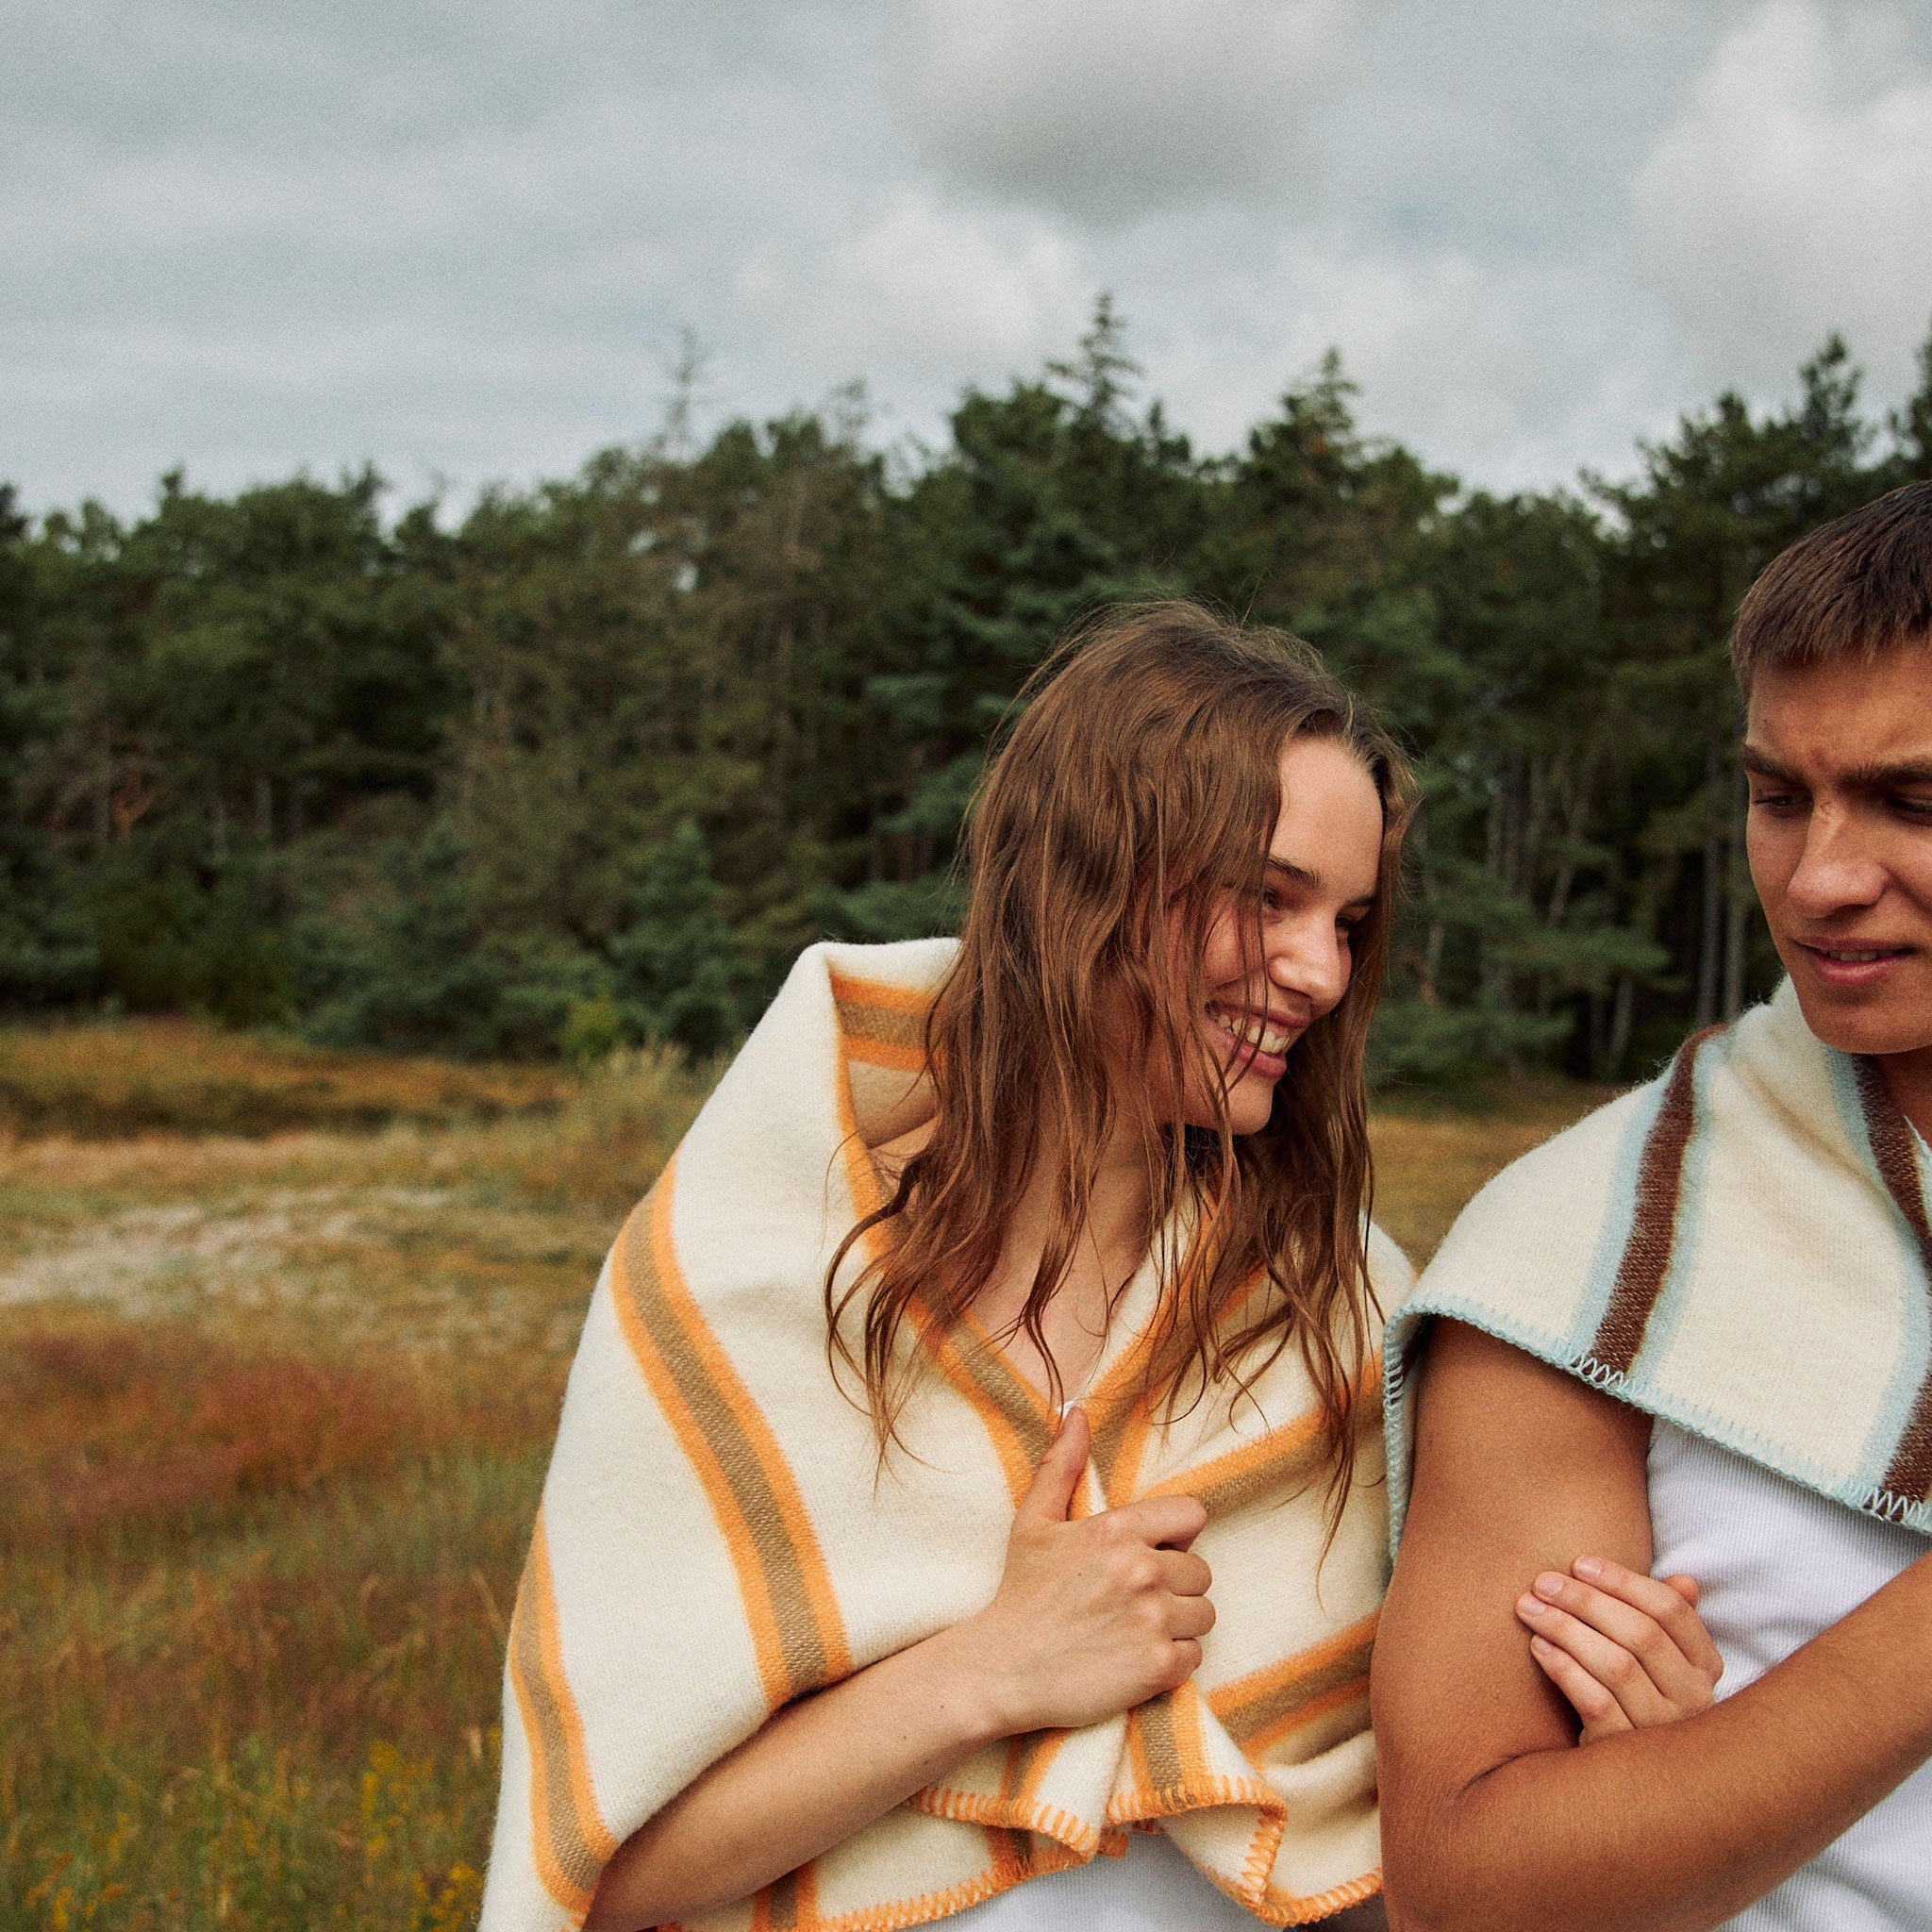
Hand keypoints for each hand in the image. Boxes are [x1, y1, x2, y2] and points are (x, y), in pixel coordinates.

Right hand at [946, 1407, 1213, 1737]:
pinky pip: (1195, 1655)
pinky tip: (1134, 1658)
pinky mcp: (1158, 1667)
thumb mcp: (1033, 1522)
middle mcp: (1142, 1571)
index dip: (1176, 1535)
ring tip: (1136, 1628)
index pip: (1193, 1515)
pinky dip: (1171, 1660)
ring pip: (1203, 1614)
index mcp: (1117, 1530)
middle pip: (1201, 1571)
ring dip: (1178, 1623)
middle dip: (1175, 1584)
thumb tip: (1077, 1412)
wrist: (1002, 1671)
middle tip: (1133, 1599)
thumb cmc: (1020, 1593)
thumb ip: (1061, 1465)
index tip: (1151, 1552)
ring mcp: (1152, 1621)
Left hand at [1514, 1556, 1722, 1743]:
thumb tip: (1684, 1579)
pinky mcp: (1626, 1752)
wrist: (1621, 1774)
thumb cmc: (1634, 1693)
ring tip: (1529, 1608)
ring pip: (1617, 1666)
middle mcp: (1694, 1700)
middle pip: (1641, 1634)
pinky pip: (1596, 1702)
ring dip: (1566, 1629)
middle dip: (1585, 1600)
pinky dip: (1564, 1668)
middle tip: (1542, 1582)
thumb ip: (1666, 1620)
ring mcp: (1663, 1730)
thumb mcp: (1657, 1658)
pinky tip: (1538, 1646)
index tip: (1578, 1562)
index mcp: (1705, 1666)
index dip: (1623, 1580)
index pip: (1671, 1610)